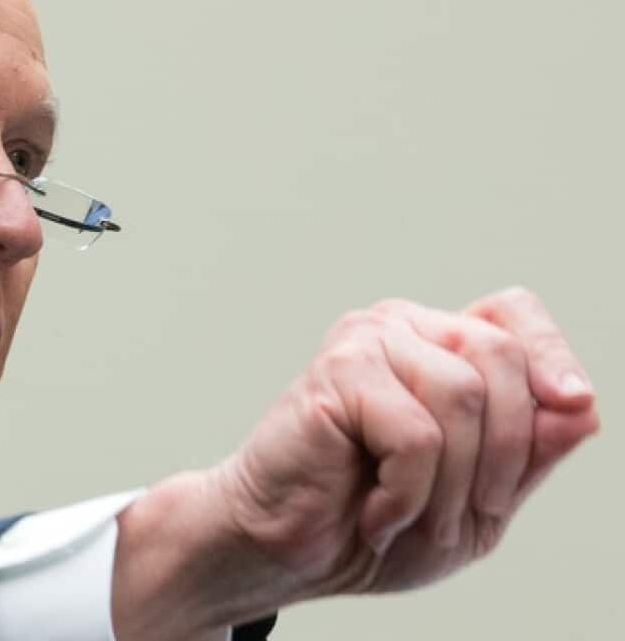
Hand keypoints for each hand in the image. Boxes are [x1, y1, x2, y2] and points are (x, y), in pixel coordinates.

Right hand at [111, 288, 598, 639]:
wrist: (286, 551)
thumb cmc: (368, 522)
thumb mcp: (477, 500)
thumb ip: (529, 454)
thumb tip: (579, 409)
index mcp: (438, 347)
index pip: (513, 314)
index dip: (552, 352)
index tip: (572, 403)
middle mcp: (402, 329)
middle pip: (503, 359)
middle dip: (505, 454)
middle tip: (466, 514)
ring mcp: (366, 343)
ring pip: (464, 398)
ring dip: (452, 484)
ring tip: (412, 520)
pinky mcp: (336, 373)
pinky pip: (415, 433)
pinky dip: (407, 494)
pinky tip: (375, 514)